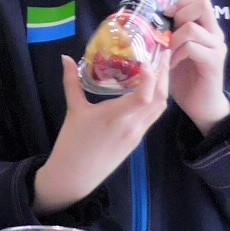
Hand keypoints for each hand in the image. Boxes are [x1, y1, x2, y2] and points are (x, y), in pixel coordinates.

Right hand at [35, 49, 169, 213]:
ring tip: (159, 69)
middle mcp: (132, 125)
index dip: (151, 77)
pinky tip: (150, 90)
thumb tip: (65, 57)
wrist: (75, 175)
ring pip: (160, 108)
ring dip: (163, 88)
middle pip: (160, 99)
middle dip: (164, 76)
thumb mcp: (73, 110)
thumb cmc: (72, 142)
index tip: (147, 59)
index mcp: (116, 117)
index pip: (145, 96)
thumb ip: (72, 82)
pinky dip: (156, 100)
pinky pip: (153, 116)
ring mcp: (138, 134)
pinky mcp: (137, 140)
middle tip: (162, 55)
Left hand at [167, 0, 229, 134]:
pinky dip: (177, 54)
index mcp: (207, 27)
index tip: (168, 16)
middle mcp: (215, 34)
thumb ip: (171, 33)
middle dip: (178, 15)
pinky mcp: (213, 62)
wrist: (202, 103)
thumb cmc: (185, 76)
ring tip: (167, 52)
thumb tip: (148, 18)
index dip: (182, 1)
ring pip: (192, 28)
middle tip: (168, 34)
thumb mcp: (175, 49)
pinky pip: (192, 47)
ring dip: (173, 38)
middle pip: (202, 4)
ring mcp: (216, 47)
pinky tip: (171, 64)